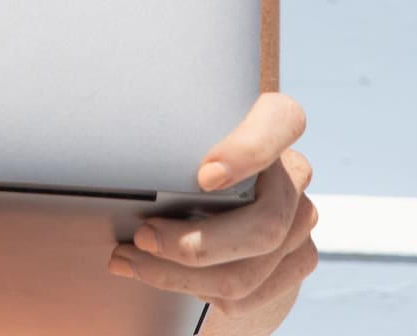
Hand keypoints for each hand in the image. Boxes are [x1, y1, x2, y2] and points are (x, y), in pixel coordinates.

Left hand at [109, 92, 316, 332]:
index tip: (204, 176)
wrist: (227, 188)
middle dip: (194, 243)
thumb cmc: (188, 144)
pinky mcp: (296, 260)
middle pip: (264, 224)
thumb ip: (175, 132)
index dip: (248, 152)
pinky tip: (160, 275)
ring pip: (251, 269)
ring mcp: (301, 219)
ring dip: (180, 275)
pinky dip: (197, 291)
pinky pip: (249, 294)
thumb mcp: (184, 127)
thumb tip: (115, 138)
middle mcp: (293, 172)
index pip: (281, 122)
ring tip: (130, 260)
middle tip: (142, 236)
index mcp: (273, 122)